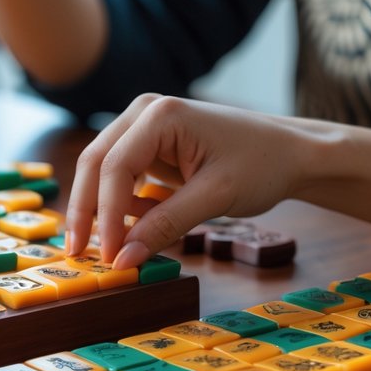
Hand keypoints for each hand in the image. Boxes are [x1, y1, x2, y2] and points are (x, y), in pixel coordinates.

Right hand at [67, 94, 308, 269]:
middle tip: (78, 252)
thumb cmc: (263, 164)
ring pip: (102, 171)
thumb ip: (165, 225)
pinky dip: (122, 205)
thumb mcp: (215, 197)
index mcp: (160, 115)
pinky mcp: (148, 145)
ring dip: (102, 209)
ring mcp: (143, 126)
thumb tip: (123, 258)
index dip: (106, 214)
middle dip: (87, 211)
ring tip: (110, 245)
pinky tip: (138, 225)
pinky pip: (120, 176)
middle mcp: (143, 112)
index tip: (108, 254)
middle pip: (95, 163)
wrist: (292, 153)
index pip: (114, 167)